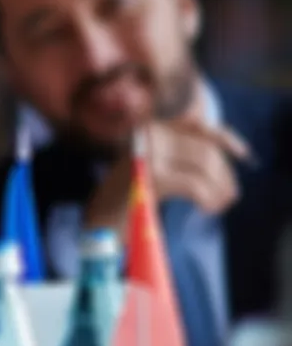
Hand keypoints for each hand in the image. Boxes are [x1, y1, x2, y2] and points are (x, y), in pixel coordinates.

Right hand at [86, 118, 251, 225]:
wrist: (100, 219)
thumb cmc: (130, 195)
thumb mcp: (157, 165)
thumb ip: (184, 153)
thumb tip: (232, 151)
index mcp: (152, 128)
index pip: (198, 126)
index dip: (226, 138)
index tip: (244, 155)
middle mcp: (149, 134)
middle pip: (205, 149)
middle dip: (225, 174)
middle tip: (230, 196)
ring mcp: (150, 153)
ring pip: (204, 165)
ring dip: (220, 188)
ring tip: (220, 205)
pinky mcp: (153, 176)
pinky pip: (195, 185)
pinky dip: (208, 199)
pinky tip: (208, 208)